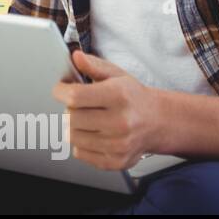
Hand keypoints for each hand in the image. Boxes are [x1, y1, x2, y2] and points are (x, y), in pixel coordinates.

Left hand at [51, 50, 164, 170]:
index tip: (61, 89)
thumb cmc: (133, 97)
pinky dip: (81, 143)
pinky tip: (93, 134)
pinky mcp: (116, 161)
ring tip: (88, 119)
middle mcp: (120, 122)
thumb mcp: (116, 75)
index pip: (74, 96)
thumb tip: (76, 57)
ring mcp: (119, 144)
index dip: (60, 91)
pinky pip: (80, 153)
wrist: (158, 122)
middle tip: (79, 105)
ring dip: (74, 127)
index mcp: (119, 96)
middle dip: (69, 109)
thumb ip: (93, 66)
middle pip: (70, 118)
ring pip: (72, 136)